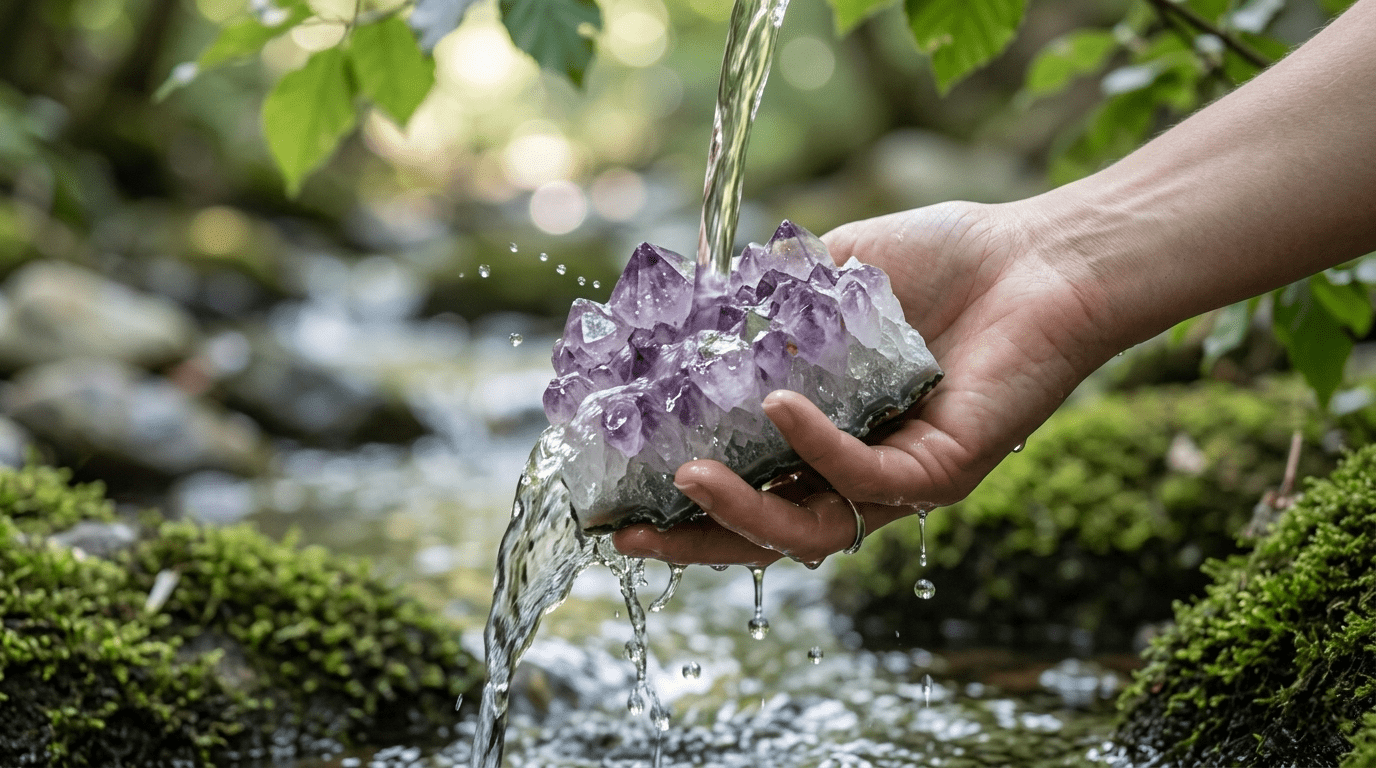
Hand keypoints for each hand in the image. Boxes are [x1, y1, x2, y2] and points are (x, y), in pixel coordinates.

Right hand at [613, 200, 1120, 565]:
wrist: (1041, 257)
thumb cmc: (945, 262)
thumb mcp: (832, 276)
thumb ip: (768, 298)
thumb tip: (693, 294)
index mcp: (827, 435)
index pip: (746, 484)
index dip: (681, 498)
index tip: (615, 492)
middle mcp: (858, 472)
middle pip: (765, 534)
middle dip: (693, 540)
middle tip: (627, 536)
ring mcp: (900, 482)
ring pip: (811, 532)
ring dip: (742, 513)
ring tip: (688, 477)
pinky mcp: (942, 474)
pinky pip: (866, 477)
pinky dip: (816, 446)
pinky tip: (780, 403)